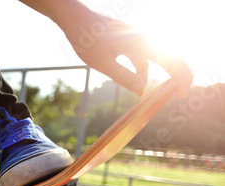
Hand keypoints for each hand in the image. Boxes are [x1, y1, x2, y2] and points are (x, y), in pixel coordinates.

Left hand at [65, 11, 192, 96]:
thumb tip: (141, 92)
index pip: (172, 60)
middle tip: (179, 93)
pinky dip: (143, 69)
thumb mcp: (103, 63)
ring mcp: (137, 37)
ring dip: (154, 75)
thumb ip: (123, 77)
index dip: (182, 77)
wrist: (75, 19)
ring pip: (154, 58)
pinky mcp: (129, 38)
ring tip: (149, 94)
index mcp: (142, 42)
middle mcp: (144, 37)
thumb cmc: (87, 39)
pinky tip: (138, 81)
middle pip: (170, 57)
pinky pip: (143, 55)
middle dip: (177, 75)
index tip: (182, 93)